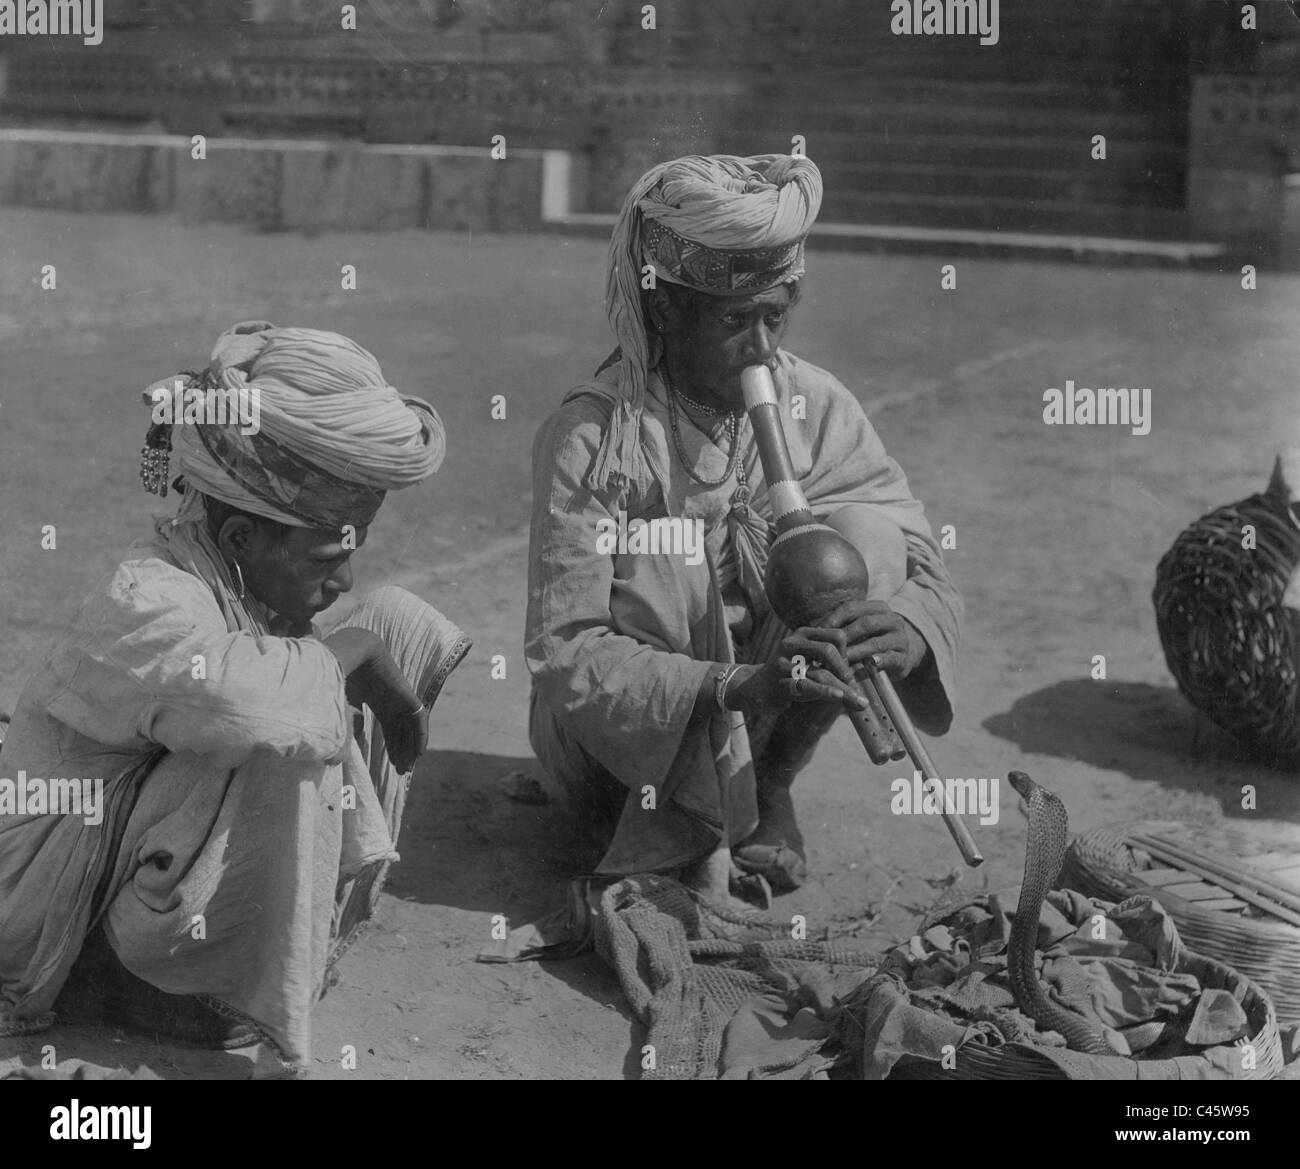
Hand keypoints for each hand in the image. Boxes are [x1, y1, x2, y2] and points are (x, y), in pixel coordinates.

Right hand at [323, 629, 428, 772]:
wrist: (354, 653)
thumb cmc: (341, 676)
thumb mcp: (342, 706)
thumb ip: (346, 725)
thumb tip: (343, 751)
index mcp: (377, 700)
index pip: (389, 727)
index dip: (391, 745)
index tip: (390, 764)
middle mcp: (391, 700)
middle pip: (400, 730)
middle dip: (400, 751)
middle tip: (400, 770)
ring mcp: (401, 698)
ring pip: (410, 728)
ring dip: (409, 748)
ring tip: (406, 768)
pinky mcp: (409, 697)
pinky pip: (420, 721)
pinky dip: (420, 737)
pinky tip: (418, 754)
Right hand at [724, 628, 872, 716]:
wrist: (754, 689)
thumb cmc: (788, 676)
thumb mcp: (809, 665)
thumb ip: (831, 666)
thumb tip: (862, 677)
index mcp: (803, 634)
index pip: (836, 635)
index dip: (849, 652)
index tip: (850, 670)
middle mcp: (792, 644)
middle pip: (828, 650)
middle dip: (845, 669)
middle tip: (852, 685)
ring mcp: (785, 663)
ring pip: (820, 672)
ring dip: (842, 688)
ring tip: (857, 702)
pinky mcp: (780, 683)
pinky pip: (806, 686)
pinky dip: (825, 692)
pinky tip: (838, 697)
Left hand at [815, 598, 927, 678]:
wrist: (904, 654)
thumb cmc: (873, 639)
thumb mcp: (861, 629)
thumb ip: (843, 628)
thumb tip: (813, 633)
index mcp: (879, 608)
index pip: (852, 608)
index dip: (834, 619)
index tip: (818, 632)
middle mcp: (893, 620)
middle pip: (866, 623)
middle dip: (845, 636)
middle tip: (828, 649)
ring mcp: (900, 639)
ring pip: (877, 643)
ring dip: (857, 652)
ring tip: (842, 660)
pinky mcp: (905, 658)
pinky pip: (892, 658)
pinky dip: (880, 661)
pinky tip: (871, 664)